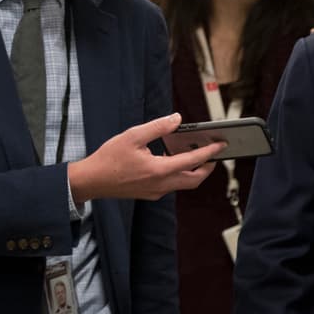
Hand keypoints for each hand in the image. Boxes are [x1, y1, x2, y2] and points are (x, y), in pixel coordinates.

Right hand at [68, 113, 221, 203]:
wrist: (91, 181)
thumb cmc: (109, 158)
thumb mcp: (133, 136)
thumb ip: (157, 127)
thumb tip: (177, 119)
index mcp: (159, 170)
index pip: (193, 161)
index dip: (210, 152)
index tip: (222, 144)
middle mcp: (161, 185)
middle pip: (195, 179)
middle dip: (208, 167)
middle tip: (213, 153)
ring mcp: (156, 192)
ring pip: (184, 184)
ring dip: (193, 171)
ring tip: (196, 155)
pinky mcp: (150, 194)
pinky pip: (172, 185)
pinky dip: (179, 174)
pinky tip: (173, 161)